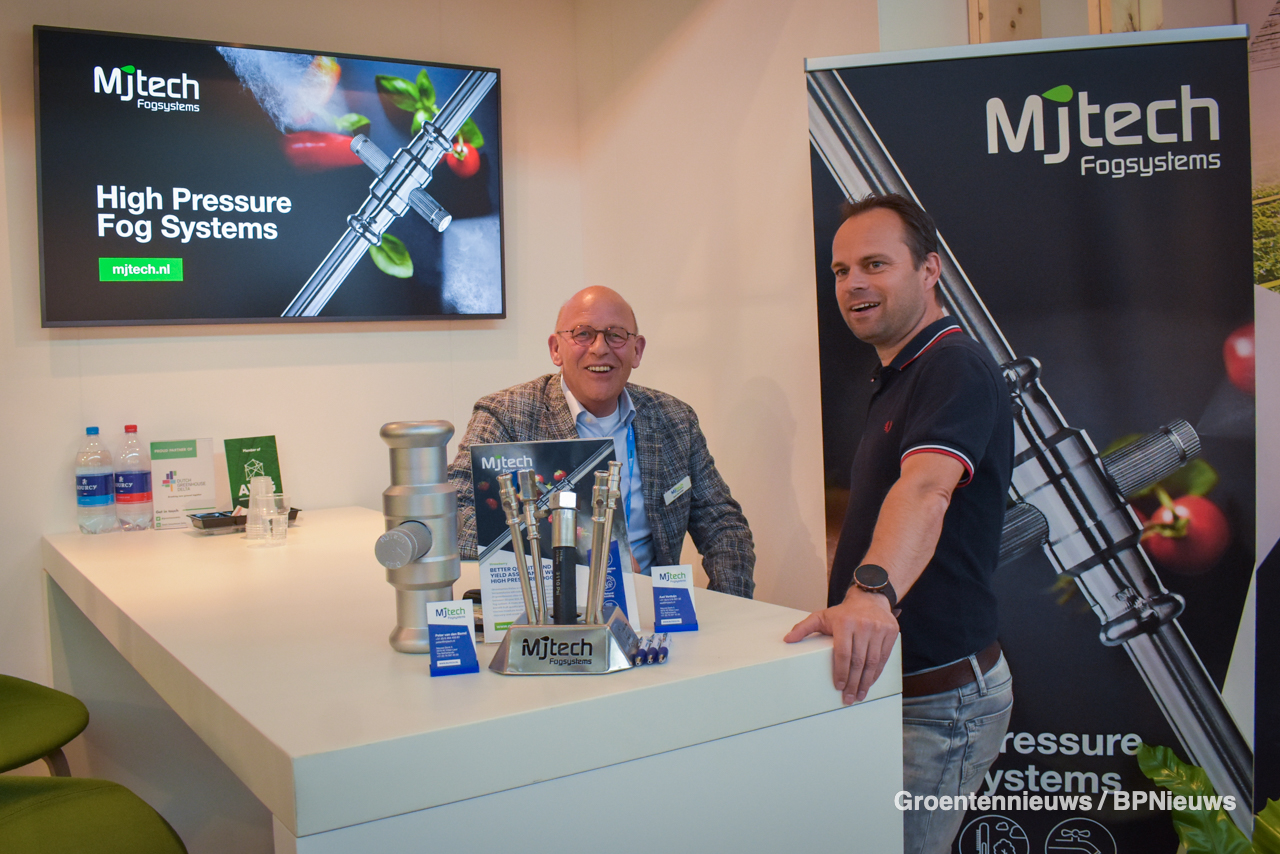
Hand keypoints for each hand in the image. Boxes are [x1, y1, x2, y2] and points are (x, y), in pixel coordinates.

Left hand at [783, 589, 898, 703]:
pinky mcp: (891, 632)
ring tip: (860, 695)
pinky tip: (870, 682)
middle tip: (849, 698)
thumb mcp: (821, 616)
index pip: (842, 653)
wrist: (869, 599)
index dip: (841, 672)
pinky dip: (877, 672)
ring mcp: (879, 629)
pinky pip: (883, 657)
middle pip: (858, 661)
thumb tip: (788, 639)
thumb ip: (803, 628)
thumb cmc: (843, 613)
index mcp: (845, 622)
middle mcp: (863, 625)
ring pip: (872, 661)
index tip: (839, 686)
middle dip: (853, 682)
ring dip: (866, 681)